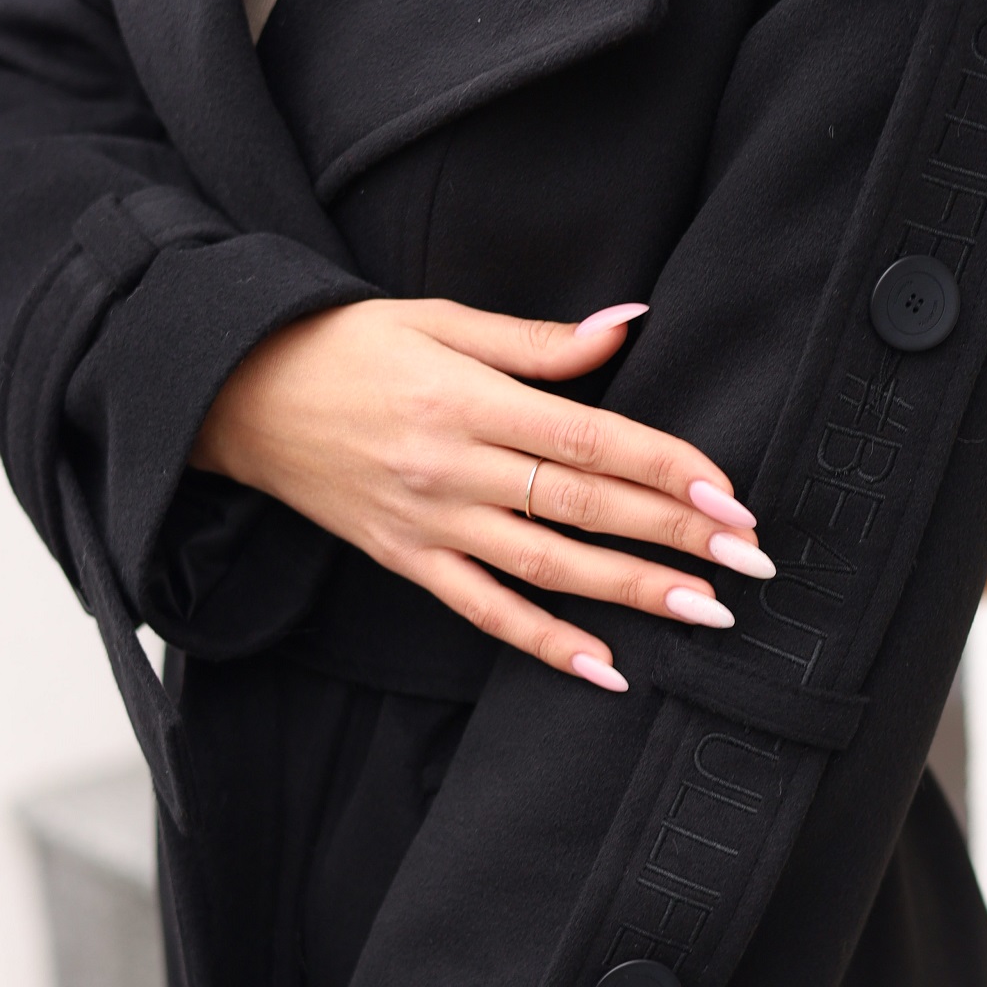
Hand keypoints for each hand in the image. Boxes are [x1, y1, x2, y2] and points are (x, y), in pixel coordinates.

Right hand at [191, 298, 771, 689]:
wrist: (235, 392)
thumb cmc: (346, 344)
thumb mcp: (439, 318)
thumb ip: (539, 340)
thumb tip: (630, 323)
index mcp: (468, 397)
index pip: (588, 438)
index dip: (665, 468)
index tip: (730, 495)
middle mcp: (452, 466)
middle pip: (581, 506)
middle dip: (674, 535)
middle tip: (750, 561)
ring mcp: (428, 521)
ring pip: (545, 567)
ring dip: (632, 593)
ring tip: (706, 613)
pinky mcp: (405, 560)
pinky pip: (483, 611)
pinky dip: (545, 643)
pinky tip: (606, 668)